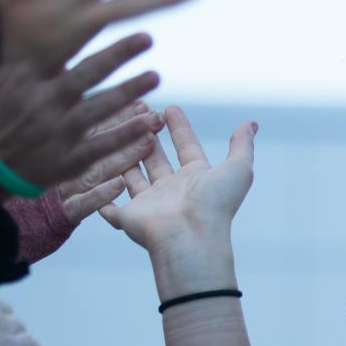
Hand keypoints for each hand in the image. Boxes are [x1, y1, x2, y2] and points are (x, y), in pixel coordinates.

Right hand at [0, 30, 164, 195]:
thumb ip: (24, 56)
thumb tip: (48, 21)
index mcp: (23, 79)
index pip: (59, 48)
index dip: (85, 29)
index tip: (108, 9)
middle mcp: (42, 103)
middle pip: (87, 74)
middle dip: (119, 54)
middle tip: (146, 38)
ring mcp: (56, 132)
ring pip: (101, 107)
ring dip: (131, 90)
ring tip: (155, 76)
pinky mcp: (67, 160)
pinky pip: (103, 145)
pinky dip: (127, 134)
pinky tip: (148, 122)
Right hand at [100, 106, 255, 294]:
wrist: (189, 237)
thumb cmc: (215, 204)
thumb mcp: (237, 169)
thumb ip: (242, 146)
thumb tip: (252, 124)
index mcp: (196, 178)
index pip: (186, 147)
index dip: (179, 127)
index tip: (170, 107)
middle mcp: (172, 190)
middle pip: (157, 159)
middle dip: (147, 137)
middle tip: (138, 114)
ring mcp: (149, 203)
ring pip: (132, 175)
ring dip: (125, 156)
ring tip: (114, 132)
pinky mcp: (128, 216)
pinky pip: (110, 205)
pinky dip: (102, 194)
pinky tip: (94, 179)